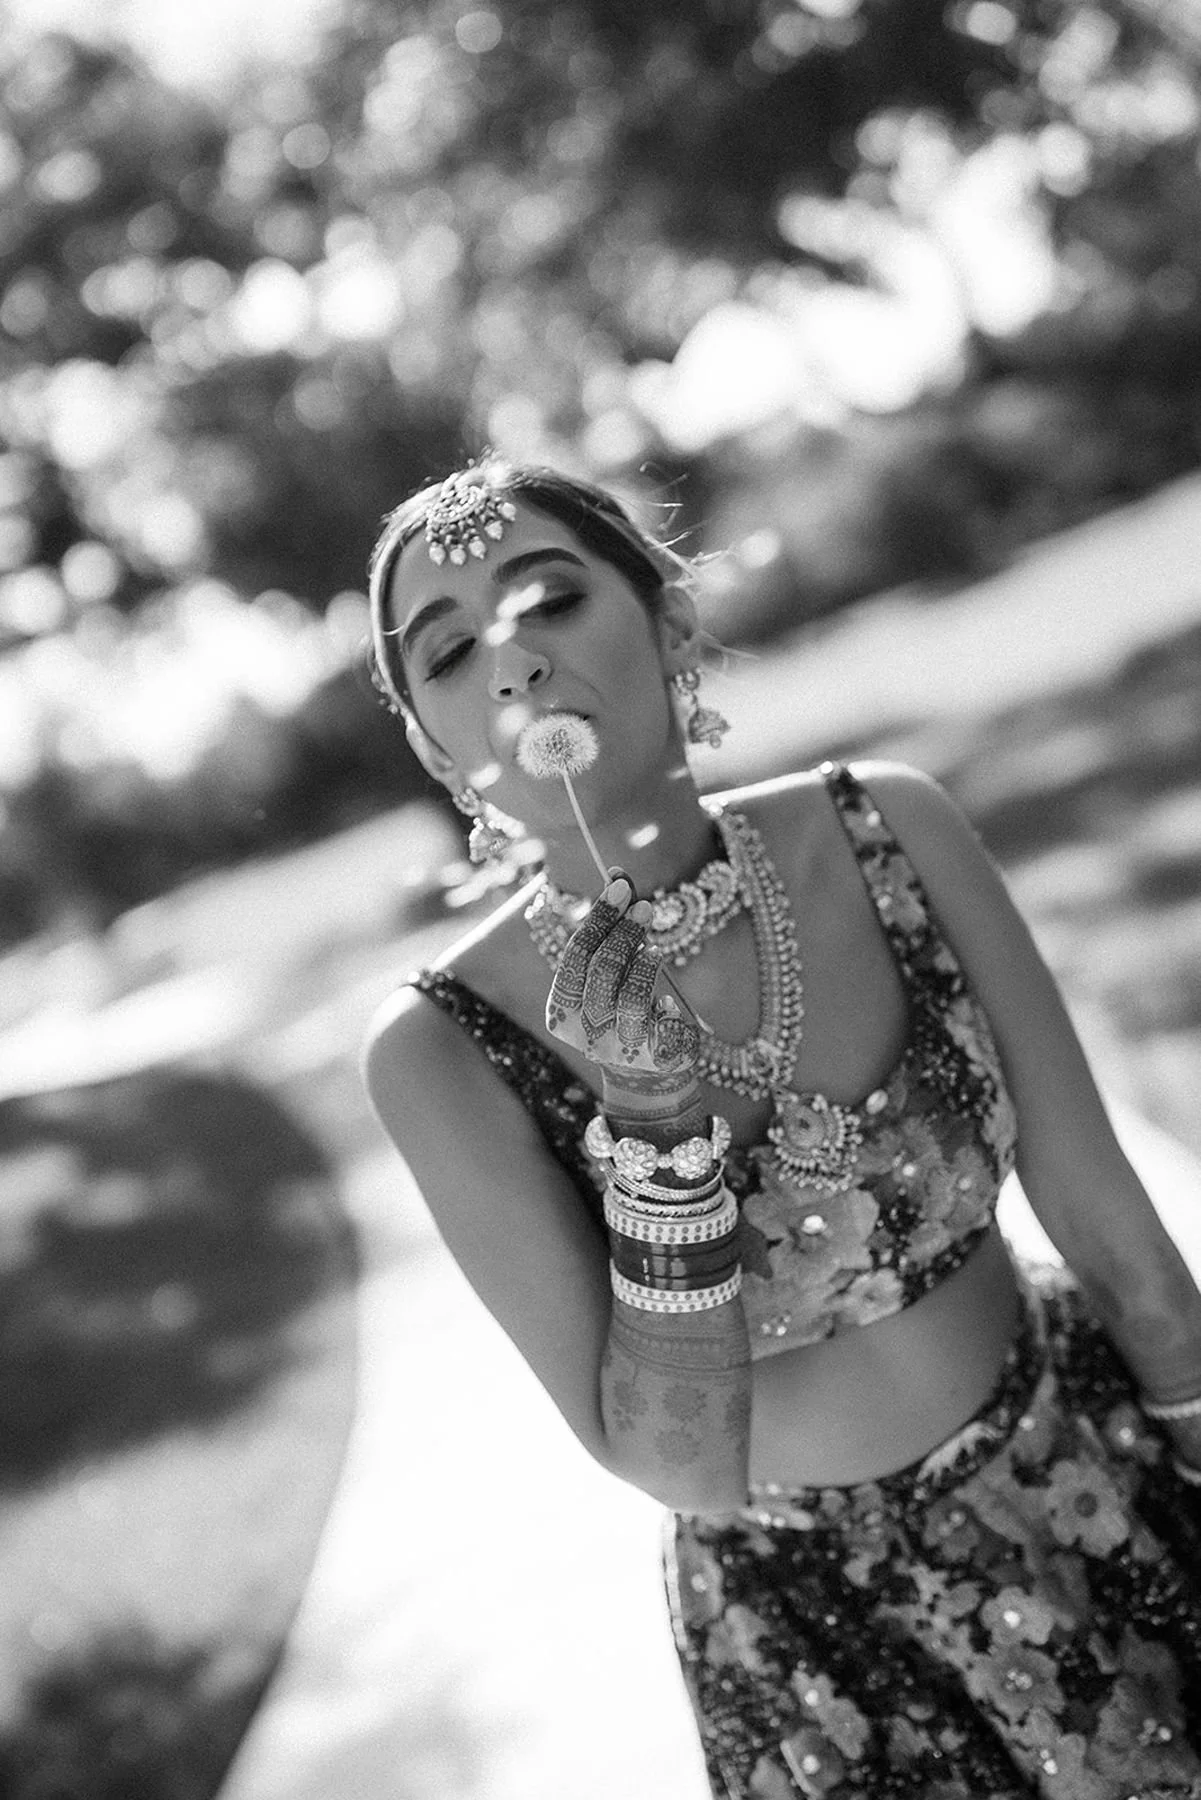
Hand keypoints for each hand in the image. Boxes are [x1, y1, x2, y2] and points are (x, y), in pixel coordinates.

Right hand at [546, 875, 700, 1074]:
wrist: (646, 1072)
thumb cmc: (626, 1009)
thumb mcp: (616, 969)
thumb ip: (614, 926)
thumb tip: (618, 873)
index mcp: (561, 1009)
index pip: (577, 955)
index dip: (599, 918)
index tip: (621, 886)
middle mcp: (582, 1031)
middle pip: (600, 972)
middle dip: (622, 934)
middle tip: (645, 906)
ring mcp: (616, 1047)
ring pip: (628, 998)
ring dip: (642, 964)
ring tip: (654, 948)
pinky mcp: (651, 1057)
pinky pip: (662, 1021)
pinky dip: (664, 1002)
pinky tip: (668, 1000)